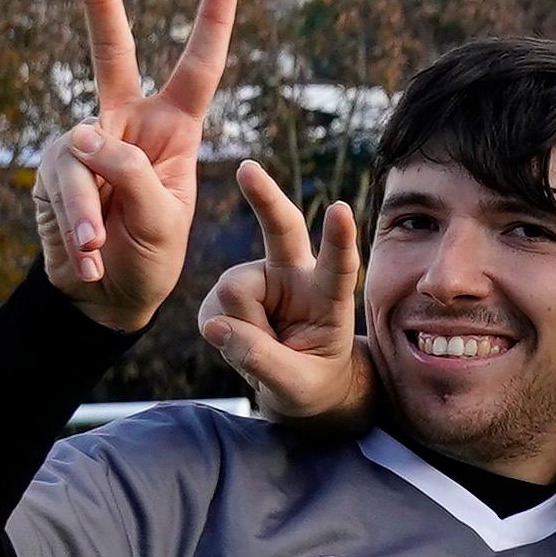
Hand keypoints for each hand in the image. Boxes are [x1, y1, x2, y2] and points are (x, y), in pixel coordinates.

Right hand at [34, 0, 238, 333]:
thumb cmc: (150, 256)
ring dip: (88, 208)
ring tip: (98, 247)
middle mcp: (126, 123)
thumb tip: (80, 135)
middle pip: (110, 51)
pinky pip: (62, 188)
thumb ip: (130, 176)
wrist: (107, 295)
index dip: (211, 23)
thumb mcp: (163, 221)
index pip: (197, 69)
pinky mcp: (52, 169)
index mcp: (174, 129)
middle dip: (99, 0)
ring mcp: (83, 143)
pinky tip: (87, 257)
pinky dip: (75, 227)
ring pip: (82, 154)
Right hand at [200, 161, 373, 424]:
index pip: (339, 266)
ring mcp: (259, 279)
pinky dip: (223, 335)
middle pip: (281, 229)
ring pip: (233, 293)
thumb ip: (264, 361)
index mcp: (329, 296)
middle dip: (264, 197)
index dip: (339, 239)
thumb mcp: (298, 386)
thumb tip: (218, 327)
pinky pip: (213, 311)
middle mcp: (295, 276)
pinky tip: (243, 342)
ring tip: (265, 350)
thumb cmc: (312, 383)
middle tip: (248, 169)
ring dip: (242, 331)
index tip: (341, 210)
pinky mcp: (230, 290)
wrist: (297, 387)